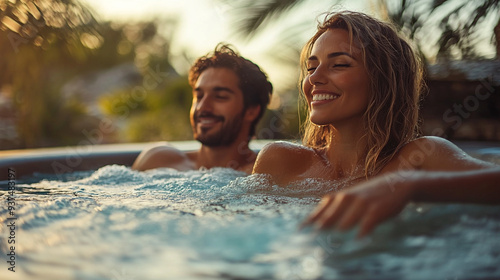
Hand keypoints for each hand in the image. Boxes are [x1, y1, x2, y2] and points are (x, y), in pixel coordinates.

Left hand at [301, 171, 418, 237]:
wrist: (396, 184)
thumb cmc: (370, 195)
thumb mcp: (351, 197)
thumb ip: (336, 207)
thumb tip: (319, 223)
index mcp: (339, 197)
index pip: (320, 211)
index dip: (308, 222)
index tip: (299, 232)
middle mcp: (347, 199)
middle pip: (329, 219)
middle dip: (319, 232)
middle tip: (311, 243)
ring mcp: (361, 203)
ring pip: (345, 223)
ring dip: (337, 235)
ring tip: (329, 247)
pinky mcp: (376, 209)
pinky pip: (366, 223)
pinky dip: (361, 233)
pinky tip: (357, 241)